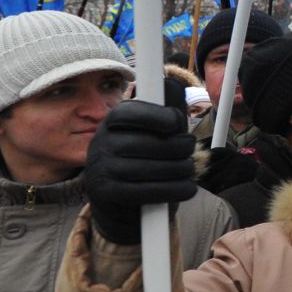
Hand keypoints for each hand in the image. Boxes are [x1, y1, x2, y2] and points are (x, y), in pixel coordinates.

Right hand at [84, 102, 198, 243]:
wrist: (117, 200)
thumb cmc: (141, 158)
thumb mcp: (150, 132)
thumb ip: (164, 112)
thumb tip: (174, 90)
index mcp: (111, 121)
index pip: (131, 112)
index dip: (158, 115)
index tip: (178, 122)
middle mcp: (101, 143)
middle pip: (145, 142)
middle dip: (178, 146)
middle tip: (190, 149)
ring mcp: (100, 170)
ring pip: (149, 168)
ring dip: (180, 169)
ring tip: (189, 168)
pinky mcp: (107, 194)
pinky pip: (147, 192)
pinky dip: (174, 190)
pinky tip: (187, 187)